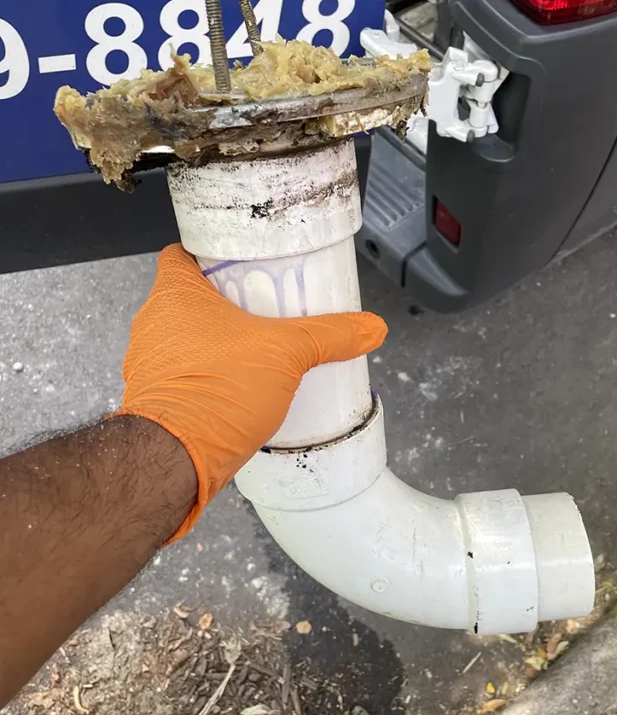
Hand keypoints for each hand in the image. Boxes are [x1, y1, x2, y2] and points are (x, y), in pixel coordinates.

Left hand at [116, 244, 386, 539]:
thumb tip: (369, 327)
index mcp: (174, 294)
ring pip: (185, 341)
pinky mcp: (155, 401)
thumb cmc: (213, 394)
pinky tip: (239, 391)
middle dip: (226, 305)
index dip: (214, 256)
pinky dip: (208, 380)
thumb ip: (331, 336)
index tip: (244, 266)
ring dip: (216, 345)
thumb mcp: (287, 354)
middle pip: (189, 299)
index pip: (184, 254)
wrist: (174, 460)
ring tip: (257, 354)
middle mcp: (152, 324)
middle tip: (264, 310)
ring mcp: (149, 364)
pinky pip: (183, 378)